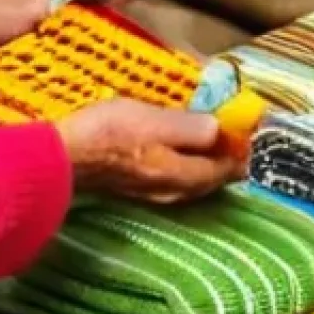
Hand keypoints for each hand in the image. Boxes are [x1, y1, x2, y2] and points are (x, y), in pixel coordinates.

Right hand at [56, 99, 246, 204]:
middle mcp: (173, 192)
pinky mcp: (135, 186)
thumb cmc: (108, 135)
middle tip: (238, 132)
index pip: (226, 167)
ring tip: (213, 136)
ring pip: (193, 178)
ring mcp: (152, 192)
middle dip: (227, 156)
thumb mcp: (152, 121)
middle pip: (211, 177)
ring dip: (206, 158)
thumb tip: (221, 129)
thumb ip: (190, 128)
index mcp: (182, 176)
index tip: (254, 128)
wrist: (60, 158)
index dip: (242, 148)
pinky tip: (179, 146)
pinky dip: (186, 160)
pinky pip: (174, 175)